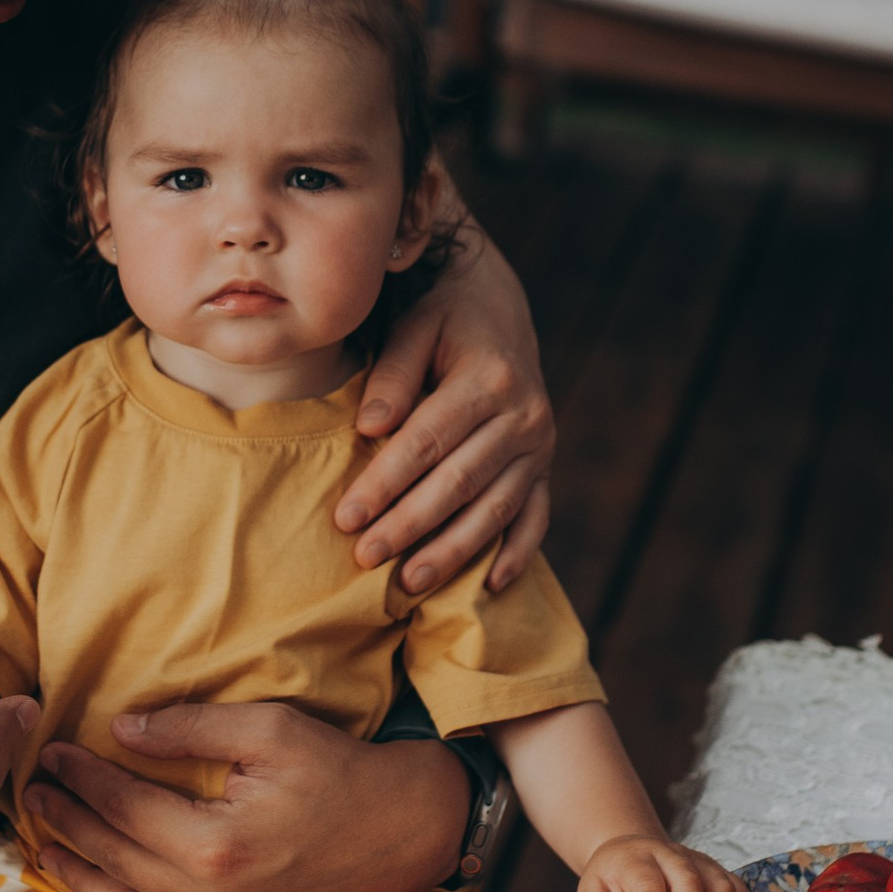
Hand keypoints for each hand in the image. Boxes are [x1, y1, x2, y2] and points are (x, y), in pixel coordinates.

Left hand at [29, 705, 466, 891]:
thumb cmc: (342, 772)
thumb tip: (119, 728)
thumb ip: (188, 729)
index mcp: (216, 844)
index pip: (123, 808)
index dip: (82, 778)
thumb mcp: (269, 730)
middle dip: (68, 822)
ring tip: (47, 853)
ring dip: (81, 884)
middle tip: (35, 794)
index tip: (55, 755)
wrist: (411, 831)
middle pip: (117, 860)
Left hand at [339, 207, 553, 597]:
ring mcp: (541, 446)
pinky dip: (518, 553)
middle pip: (459, 483)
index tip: (346, 516)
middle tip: (365, 556)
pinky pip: (537, 517)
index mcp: (489, 379)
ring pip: (496, 509)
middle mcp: (525, 416)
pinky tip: (492, 586)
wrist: (500, 304)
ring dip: (454, 551)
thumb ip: (393, 375)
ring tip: (409, 583)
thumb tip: (370, 427)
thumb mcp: (415, 326)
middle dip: (410, 524)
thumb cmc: (443, 316)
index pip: (428, 442)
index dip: (385, 482)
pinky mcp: (546, 466)